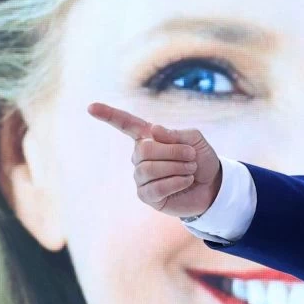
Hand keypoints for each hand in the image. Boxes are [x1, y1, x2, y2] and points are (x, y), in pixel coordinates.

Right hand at [88, 102, 222, 219]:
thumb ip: (175, 134)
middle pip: (144, 150)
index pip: (125, 124)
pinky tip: (186, 181)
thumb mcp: (194, 140)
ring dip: (177, 167)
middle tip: (191, 156)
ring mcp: (141, 177)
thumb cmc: (201, 159)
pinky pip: (155, 187)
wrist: (212, 186)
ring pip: (149, 169)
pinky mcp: (147, 196)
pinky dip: (176, 182)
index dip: (108, 115)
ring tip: (190, 170)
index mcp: (148, 138)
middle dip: (173, 152)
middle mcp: (140, 156)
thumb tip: (152, 131)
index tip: (90, 107)